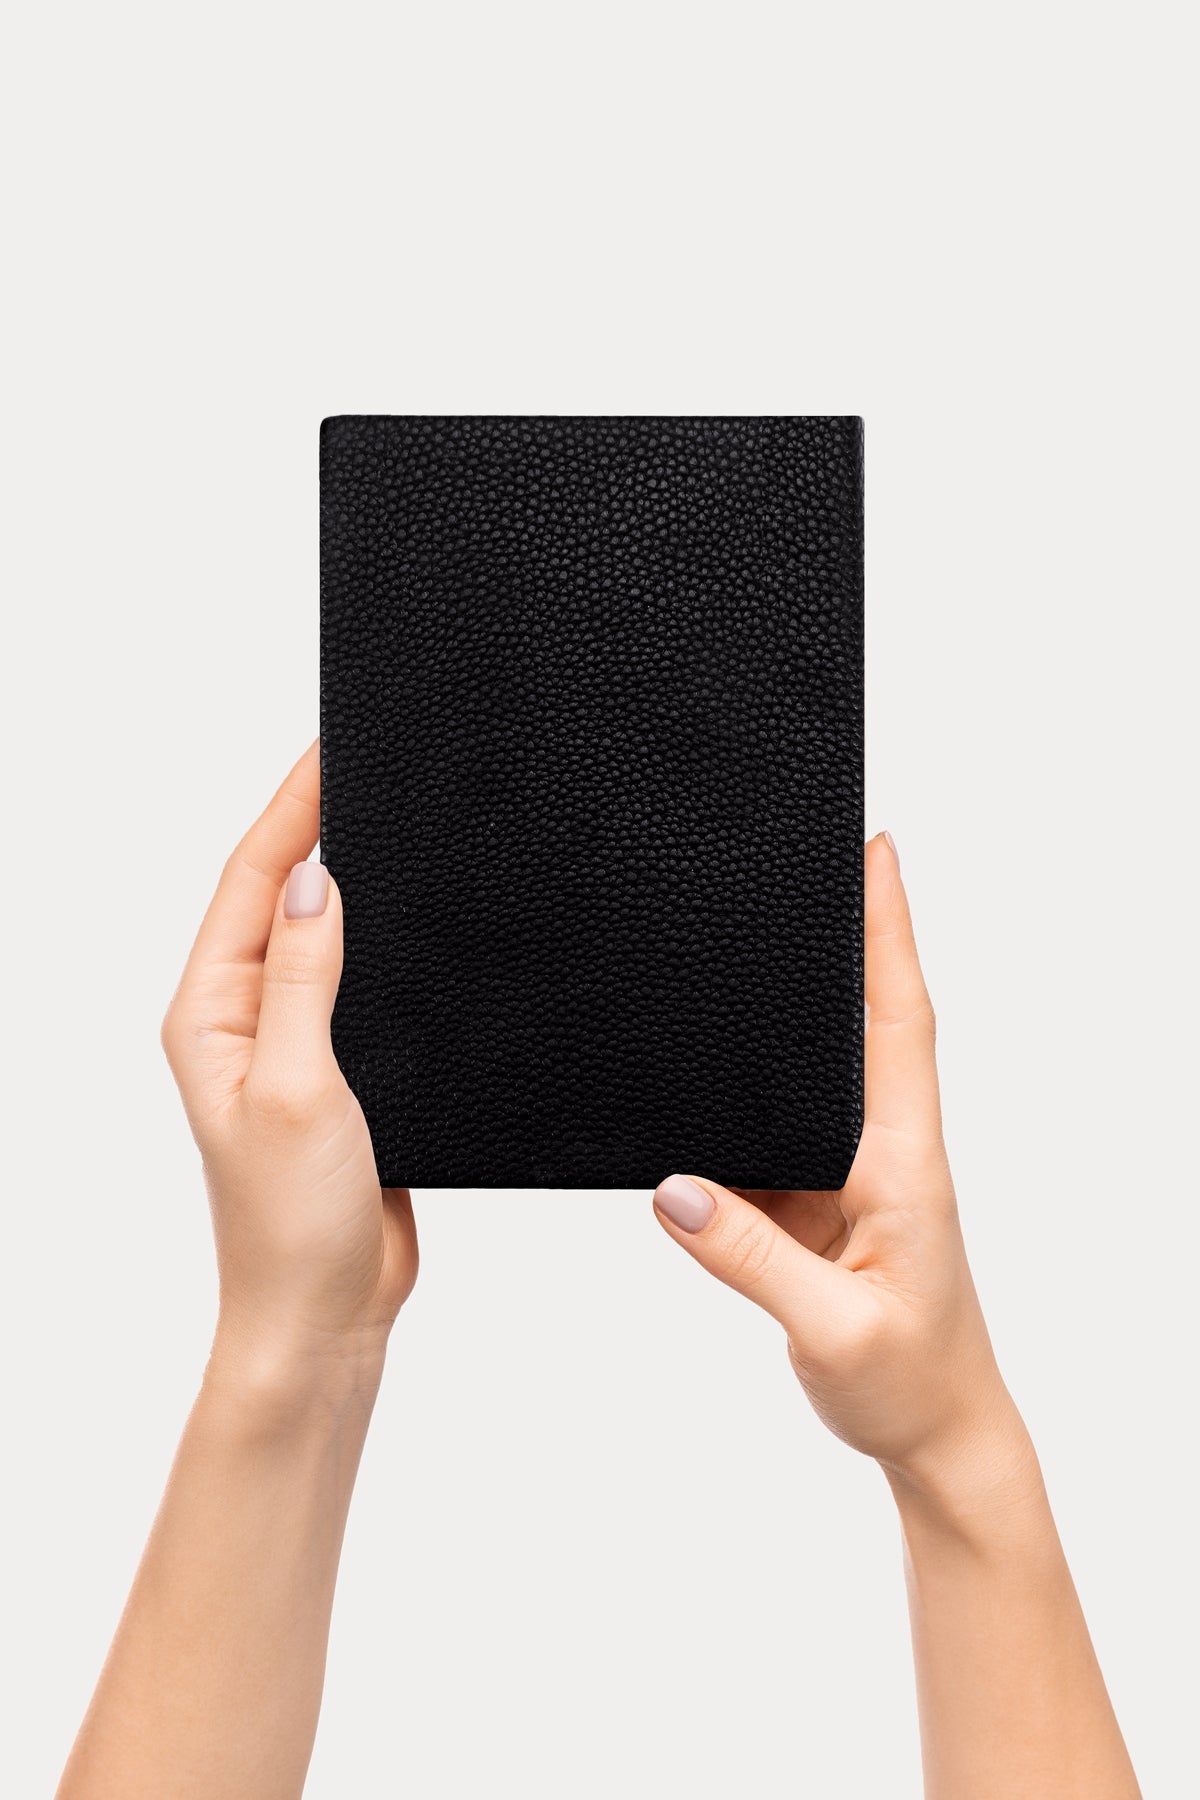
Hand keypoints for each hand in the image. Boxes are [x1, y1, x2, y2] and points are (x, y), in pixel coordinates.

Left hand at [161, 744, 416, 1385]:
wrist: (324, 1315)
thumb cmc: (289, 1225)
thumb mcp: (296, 1089)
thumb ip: (304, 980)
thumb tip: (312, 880)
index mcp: (211, 1014)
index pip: (250, 882)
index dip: (291, 808)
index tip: (330, 748)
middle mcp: (244, 1020)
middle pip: (279, 895)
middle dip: (317, 824)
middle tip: (366, 762)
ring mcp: (292, 1044)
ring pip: (321, 935)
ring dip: (353, 879)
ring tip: (391, 817)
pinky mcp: (340, 1071)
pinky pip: (358, 983)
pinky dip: (383, 942)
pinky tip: (416, 922)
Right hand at [652, 832, 1028, 1504]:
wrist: (937, 1435)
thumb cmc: (910, 1383)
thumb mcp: (833, 1329)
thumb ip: (751, 1259)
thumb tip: (672, 1186)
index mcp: (902, 1161)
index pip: (899, 1024)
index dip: (890, 934)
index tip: (878, 853)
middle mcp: (876, 1149)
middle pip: (860, 1021)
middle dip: (843, 936)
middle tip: (806, 859)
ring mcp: (843, 1173)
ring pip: (804, 1074)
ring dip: (784, 1011)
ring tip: (738, 942)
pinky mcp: (808, 1202)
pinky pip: (764, 1132)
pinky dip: (734, 1096)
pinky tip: (698, 1071)